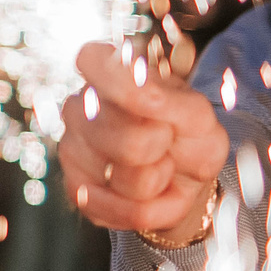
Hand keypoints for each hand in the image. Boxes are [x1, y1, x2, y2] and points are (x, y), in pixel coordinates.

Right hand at [58, 41, 224, 235]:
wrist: (179, 177)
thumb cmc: (188, 136)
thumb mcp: (198, 115)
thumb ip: (176, 101)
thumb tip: (146, 96)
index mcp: (108, 75)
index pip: (92, 60)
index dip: (124, 85)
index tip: (155, 101)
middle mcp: (80, 107)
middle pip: (130, 141)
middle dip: (163, 150)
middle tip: (165, 141)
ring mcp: (72, 149)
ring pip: (132, 180)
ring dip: (161, 180)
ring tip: (158, 166)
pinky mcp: (75, 190)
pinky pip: (126, 211)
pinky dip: (153, 209)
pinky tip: (149, 192)